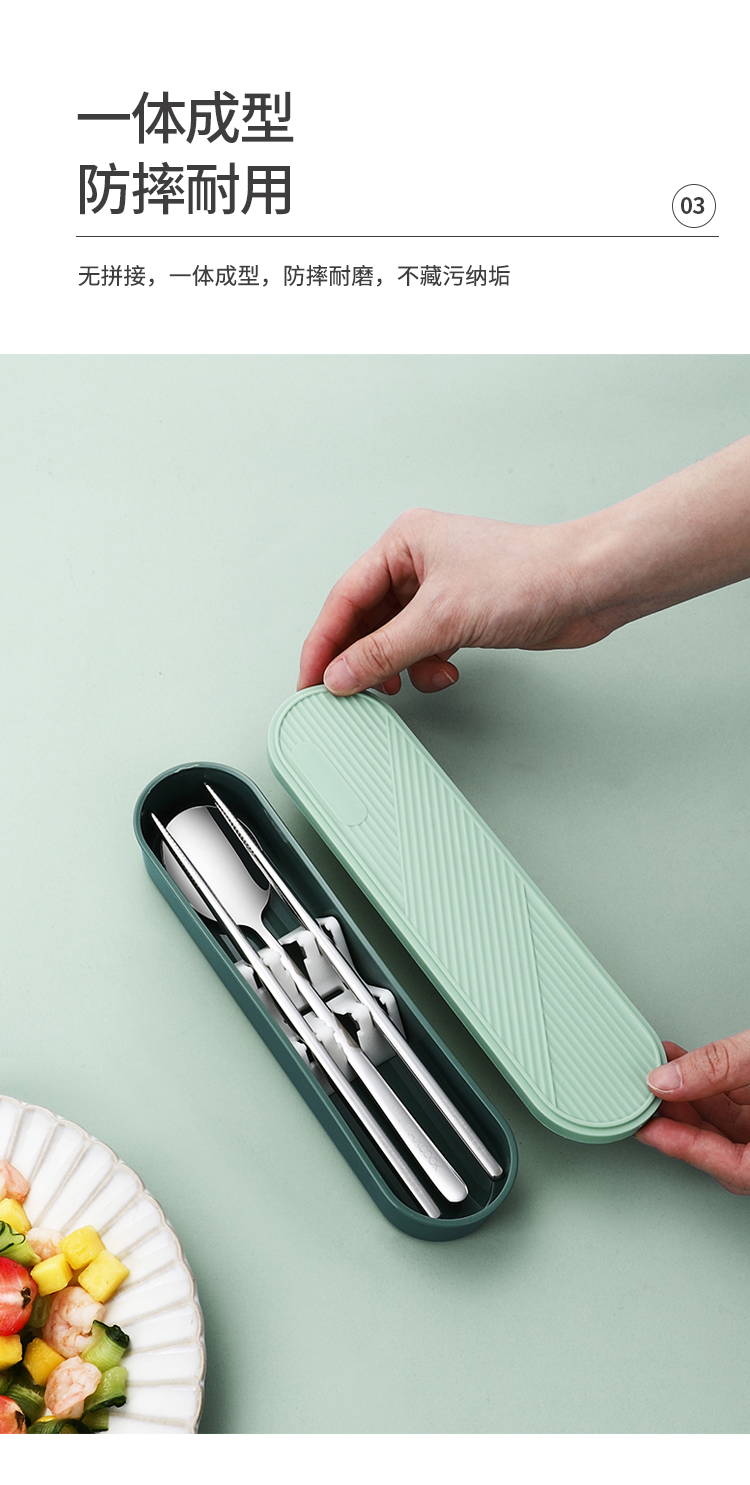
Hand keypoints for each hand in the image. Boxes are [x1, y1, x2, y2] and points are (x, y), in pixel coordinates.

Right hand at [297, 507, 617, 695]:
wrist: (588, 586)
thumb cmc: (529, 577)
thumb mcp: (442, 619)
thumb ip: (384, 650)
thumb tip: (341, 674)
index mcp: (403, 543)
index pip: (344, 599)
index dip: (323, 644)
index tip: (309, 682)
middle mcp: (418, 562)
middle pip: (366, 619)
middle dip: (360, 660)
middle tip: (345, 695)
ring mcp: (441, 589)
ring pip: (395, 637)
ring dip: (397, 667)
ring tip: (399, 687)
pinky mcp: (463, 614)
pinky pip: (424, 646)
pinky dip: (427, 667)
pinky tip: (444, 674)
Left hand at [635, 1033, 749, 1193]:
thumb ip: (719, 1067)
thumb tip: (670, 1078)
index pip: (731, 1166)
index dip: (684, 1147)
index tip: (648, 1130)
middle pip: (719, 1144)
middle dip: (676, 1118)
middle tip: (643, 1098)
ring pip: (721, 1121)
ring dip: (684, 1096)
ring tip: (654, 1073)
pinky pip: (729, 1099)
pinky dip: (702, 1083)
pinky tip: (678, 1064)